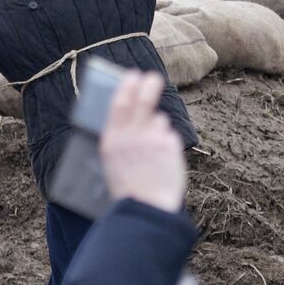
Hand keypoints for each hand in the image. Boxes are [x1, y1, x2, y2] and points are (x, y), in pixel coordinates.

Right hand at [99, 72, 185, 212]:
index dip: (127, 86)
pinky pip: (169, 136)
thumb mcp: (112, 164)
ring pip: (159, 119)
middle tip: (153, 78)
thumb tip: (129, 122)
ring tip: (152, 148)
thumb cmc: (128, 191)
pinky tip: (162, 161)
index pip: (119, 103)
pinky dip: (166, 143)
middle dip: (149, 85)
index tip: (133, 75)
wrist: (147, 209)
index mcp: (112, 140)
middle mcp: (132, 135)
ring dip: (157, 127)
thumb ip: (121, 141)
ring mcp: (153, 139)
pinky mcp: (171, 146)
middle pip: (143, 100)